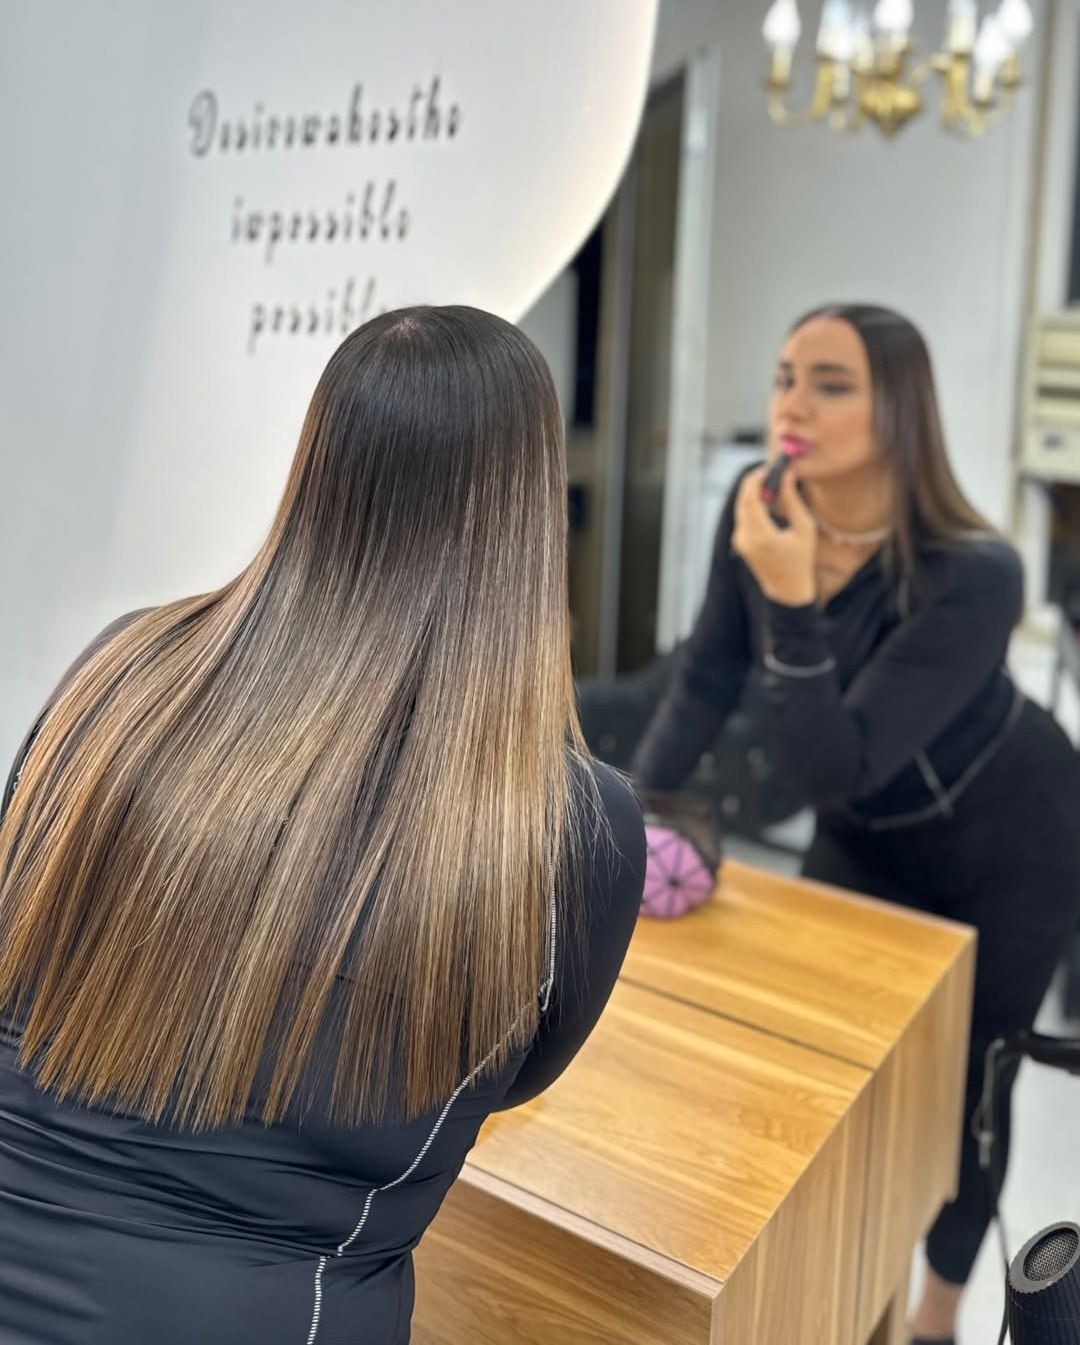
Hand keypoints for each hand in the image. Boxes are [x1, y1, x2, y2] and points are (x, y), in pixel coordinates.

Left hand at [732, 466, 815, 605]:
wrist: (787, 589)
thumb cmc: (801, 560)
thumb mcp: (804, 528)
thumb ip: (792, 500)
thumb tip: (786, 475)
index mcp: (760, 535)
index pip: (751, 497)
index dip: (757, 478)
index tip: (770, 467)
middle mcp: (744, 537)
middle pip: (743, 499)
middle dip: (755, 482)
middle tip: (772, 470)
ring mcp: (739, 540)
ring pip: (742, 506)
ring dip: (754, 492)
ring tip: (773, 483)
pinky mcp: (739, 541)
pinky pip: (743, 516)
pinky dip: (753, 505)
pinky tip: (769, 500)